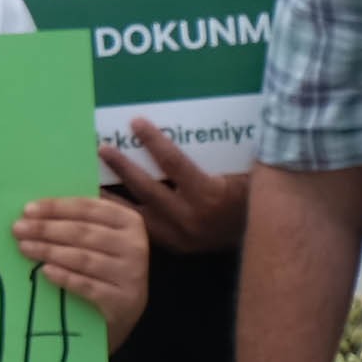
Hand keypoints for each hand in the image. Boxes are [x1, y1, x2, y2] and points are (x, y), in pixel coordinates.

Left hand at [11, 192, 152, 342]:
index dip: (56, 207)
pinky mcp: (123, 300)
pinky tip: (45, 271)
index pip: (89, 208)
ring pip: (83, 258)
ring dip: (49, 251)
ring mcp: (131, 274)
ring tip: (24, 248)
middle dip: (46, 229)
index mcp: (129, 221)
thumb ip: (80, 219)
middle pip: (83, 232)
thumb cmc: (105, 266)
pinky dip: (64, 277)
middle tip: (18, 229)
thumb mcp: (101, 238)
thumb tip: (38, 208)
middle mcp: (134, 245)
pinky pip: (87, 285)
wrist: (123, 310)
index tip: (27, 209)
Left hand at [101, 121, 250, 255]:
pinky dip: (125, 218)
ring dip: (114, 197)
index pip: (174, 163)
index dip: (154, 141)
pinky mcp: (176, 247)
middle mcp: (191, 217)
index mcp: (209, 194)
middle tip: (102, 148)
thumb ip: (230, 149)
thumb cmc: (256, 197)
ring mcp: (181, 236)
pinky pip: (144, 230)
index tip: (135, 123)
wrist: (270, 239)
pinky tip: (106, 208)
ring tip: (91, 181)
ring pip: (138, 214)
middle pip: (148, 188)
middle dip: (123, 167)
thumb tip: (233, 114)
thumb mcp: (247, 170)